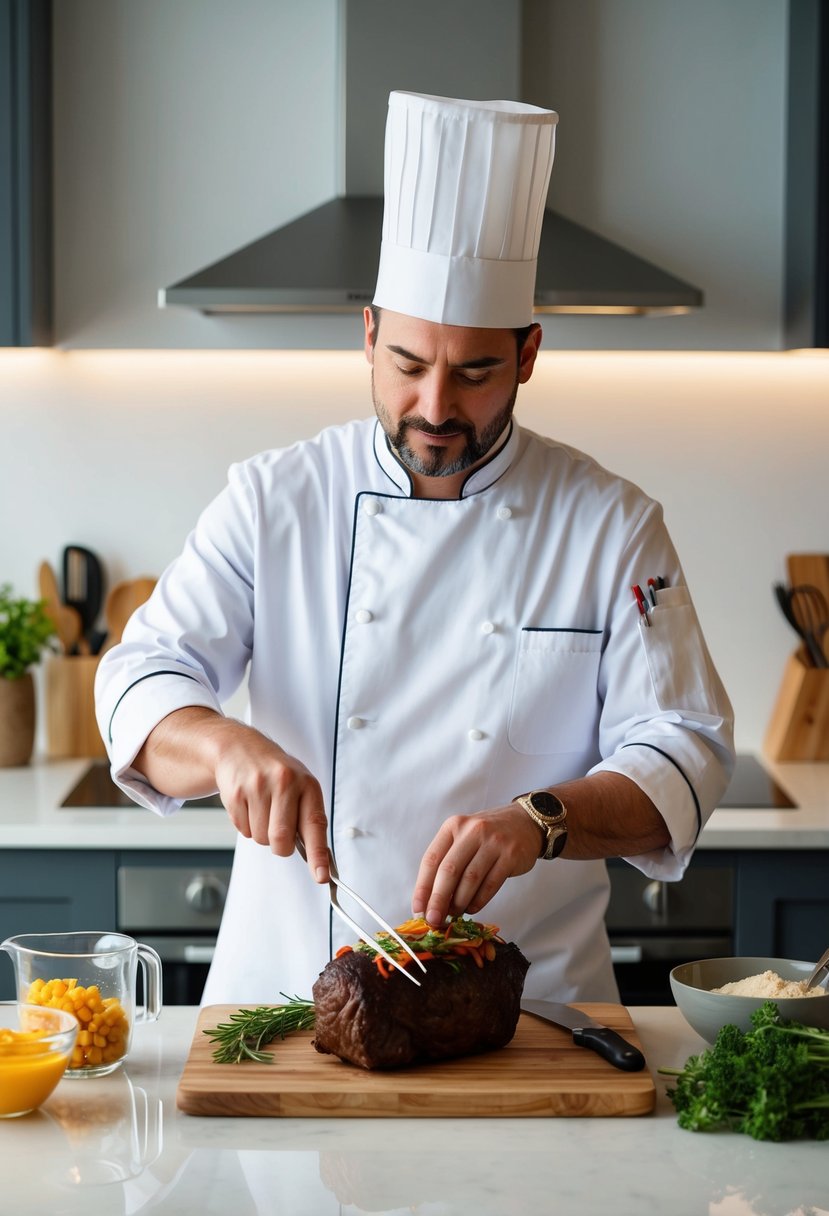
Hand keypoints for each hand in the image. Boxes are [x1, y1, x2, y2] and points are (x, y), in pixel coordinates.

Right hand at [212, 723, 329, 881]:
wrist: (239, 748)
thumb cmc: (275, 772)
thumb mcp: (300, 786)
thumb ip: (308, 818)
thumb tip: (319, 859)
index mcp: (307, 784)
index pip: (315, 825)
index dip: (318, 854)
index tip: (321, 876)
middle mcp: (285, 783)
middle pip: (281, 839)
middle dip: (279, 844)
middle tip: (277, 826)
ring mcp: (258, 787)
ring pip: (261, 838)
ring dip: (261, 832)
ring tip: (262, 807)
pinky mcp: (236, 793)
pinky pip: (243, 829)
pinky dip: (246, 824)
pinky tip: (248, 803)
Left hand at [411, 803, 541, 926]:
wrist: (525, 822)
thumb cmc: (487, 836)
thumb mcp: (463, 838)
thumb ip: (447, 862)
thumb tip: (431, 901)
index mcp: (453, 826)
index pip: (431, 859)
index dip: (423, 887)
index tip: (418, 910)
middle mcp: (472, 831)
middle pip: (449, 871)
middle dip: (439, 899)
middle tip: (433, 919)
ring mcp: (493, 842)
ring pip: (470, 879)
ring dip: (460, 902)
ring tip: (455, 913)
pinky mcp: (510, 855)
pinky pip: (491, 884)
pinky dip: (479, 901)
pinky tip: (472, 908)